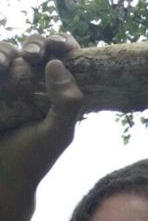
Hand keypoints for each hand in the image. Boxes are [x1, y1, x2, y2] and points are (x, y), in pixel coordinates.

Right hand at [0, 33, 83, 193]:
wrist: (1, 177)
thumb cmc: (32, 158)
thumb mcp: (58, 134)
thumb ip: (67, 104)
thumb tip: (57, 64)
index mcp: (57, 93)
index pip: (65, 58)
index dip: (64, 44)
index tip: (63, 45)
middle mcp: (33, 84)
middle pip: (36, 47)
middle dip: (37, 43)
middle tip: (34, 55)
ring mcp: (9, 85)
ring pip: (9, 51)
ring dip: (9, 50)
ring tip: (5, 64)